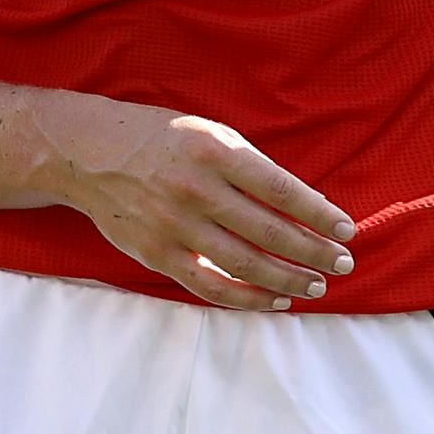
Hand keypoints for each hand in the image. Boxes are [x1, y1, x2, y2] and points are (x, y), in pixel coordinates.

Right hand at [31, 93, 354, 309]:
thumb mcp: (209, 134)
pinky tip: (275, 300)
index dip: (318, 213)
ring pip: (244, 265)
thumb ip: (250, 167)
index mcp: (215, 151)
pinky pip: (209, 286)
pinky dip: (246, 298)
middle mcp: (196, 189)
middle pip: (269, 232)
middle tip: (344, 264)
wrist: (87, 152)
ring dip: (287, 279)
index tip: (346, 229)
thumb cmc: (162, 140)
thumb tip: (301, 206)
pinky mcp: (157, 254)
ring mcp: (174, 224)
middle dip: (313, 252)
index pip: (281, 189)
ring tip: (317, 286)